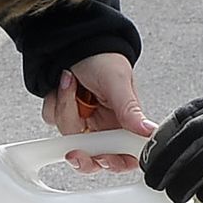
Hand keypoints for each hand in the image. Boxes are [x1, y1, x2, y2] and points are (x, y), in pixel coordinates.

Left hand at [43, 52, 150, 172]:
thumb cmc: (102, 55)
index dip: (115, 163)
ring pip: (69, 136)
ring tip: (71, 83)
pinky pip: (53, 120)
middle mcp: (105, 125)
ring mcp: (83, 120)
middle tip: (77, 149)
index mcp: (125, 121)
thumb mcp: (118, 82)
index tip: (104, 158)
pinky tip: (63, 85)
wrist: (71, 39)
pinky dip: (55, 102)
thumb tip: (149, 131)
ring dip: (66, 109)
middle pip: (95, 156)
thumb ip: (130, 110)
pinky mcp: (64, 112)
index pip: (126, 155)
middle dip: (84, 151)